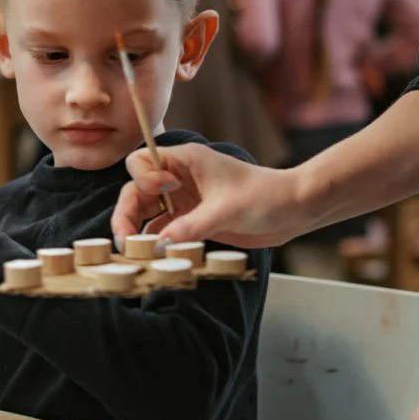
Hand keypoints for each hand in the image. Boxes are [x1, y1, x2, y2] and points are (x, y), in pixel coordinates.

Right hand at [111, 143, 313, 247]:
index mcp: (184, 161)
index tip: (162, 194)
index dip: (142, 179)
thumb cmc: (265, 196)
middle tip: (125, 242)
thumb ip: (192, 226)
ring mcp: (183, 201)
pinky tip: (156, 258)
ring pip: (145, 214)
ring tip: (135, 254)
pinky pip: (163, 232)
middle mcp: (178, 179)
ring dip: (138, 232)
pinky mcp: (191, 222)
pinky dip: (156, 244)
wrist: (293, 210)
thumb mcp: (226, 209)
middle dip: (127, 215)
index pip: (141, 162)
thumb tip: (159, 246)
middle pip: (136, 192)